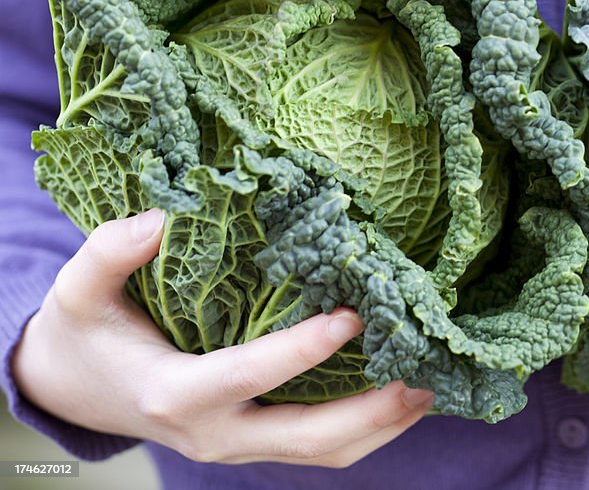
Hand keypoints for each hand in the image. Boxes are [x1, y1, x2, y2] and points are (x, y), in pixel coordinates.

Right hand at [12, 210, 433, 466]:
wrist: (75, 391)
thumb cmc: (84, 336)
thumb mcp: (78, 292)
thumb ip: (108, 252)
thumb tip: (159, 218)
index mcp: (176, 393)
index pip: (249, 376)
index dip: (301, 352)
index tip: (352, 316)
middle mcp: (214, 433)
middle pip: (305, 437)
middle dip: (371, 412)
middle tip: (423, 375)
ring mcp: (238, 445)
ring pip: (322, 453)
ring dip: (381, 425)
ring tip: (432, 387)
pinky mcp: (254, 442)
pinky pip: (317, 448)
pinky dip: (365, 429)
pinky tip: (401, 396)